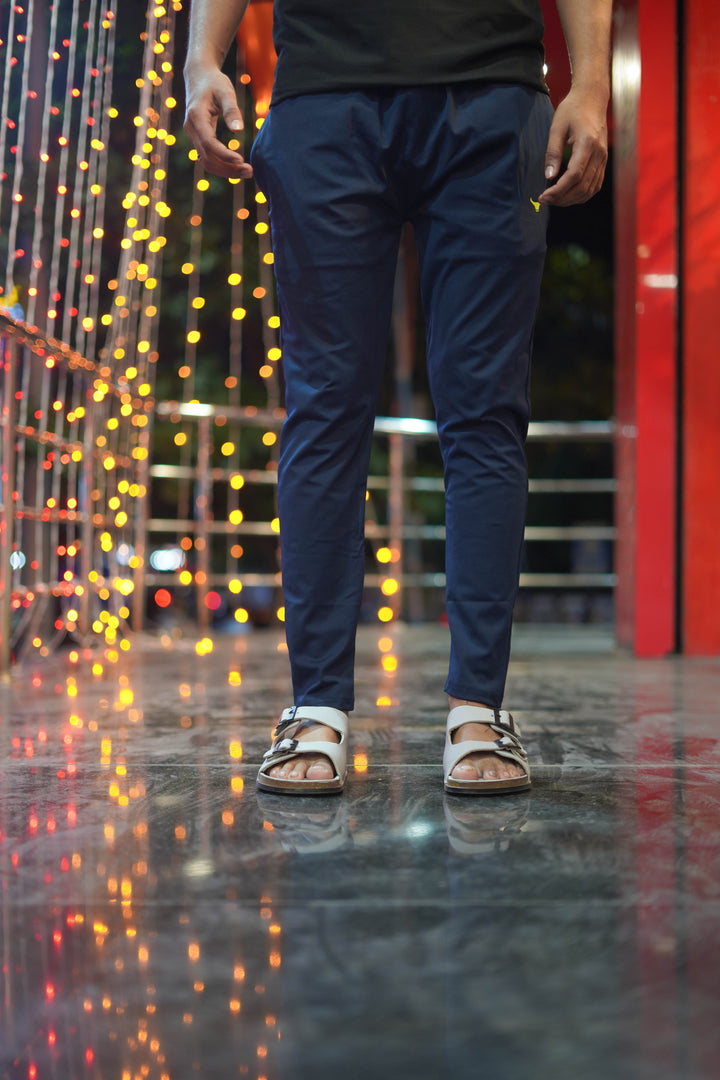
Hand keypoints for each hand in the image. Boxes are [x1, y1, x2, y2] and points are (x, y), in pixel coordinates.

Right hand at [183, 64, 252, 179]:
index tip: (242, 160)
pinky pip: (207, 157)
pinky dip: (221, 165)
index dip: (225, 155)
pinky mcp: (198, 138)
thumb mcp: (226, 91)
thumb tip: (239, 130)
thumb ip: (231, 110)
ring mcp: (193, 135)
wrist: (199, 75)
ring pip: (206, 161)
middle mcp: (191, 129)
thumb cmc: (214, 81)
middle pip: (208, 158)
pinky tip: (236, 168)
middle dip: (228, 168)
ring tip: (246, 172)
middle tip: (250, 171)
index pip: (209, 143)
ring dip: (226, 170)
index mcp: (196, 117)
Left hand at [538, 86, 607, 206]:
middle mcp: (599, 153)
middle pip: (582, 187)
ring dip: (572, 199)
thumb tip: (549, 176)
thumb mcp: (556, 128)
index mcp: (588, 143)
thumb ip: (552, 153)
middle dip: (563, 198)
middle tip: (545, 200)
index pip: (574, 176)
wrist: (592, 98)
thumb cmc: (572, 109)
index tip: (544, 196)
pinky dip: (581, 194)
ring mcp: (603, 158)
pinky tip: (568, 194)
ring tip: (555, 199)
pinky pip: (595, 185)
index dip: (558, 190)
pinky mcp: (603, 161)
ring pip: (590, 189)